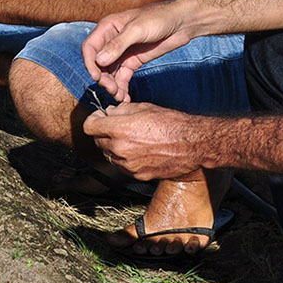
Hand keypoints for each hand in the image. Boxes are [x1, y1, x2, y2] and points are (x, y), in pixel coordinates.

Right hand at [81, 2, 193, 101]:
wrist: (182, 22)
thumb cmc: (159, 18)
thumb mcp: (137, 30)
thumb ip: (117, 45)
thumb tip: (99, 61)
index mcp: (107, 28)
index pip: (90, 48)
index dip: (90, 63)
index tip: (97, 77)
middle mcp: (111, 41)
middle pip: (98, 63)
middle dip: (103, 78)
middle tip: (112, 90)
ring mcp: (122, 52)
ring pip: (109, 72)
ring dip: (112, 85)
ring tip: (119, 96)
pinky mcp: (133, 61)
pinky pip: (122, 76)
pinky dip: (121, 87)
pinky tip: (124, 96)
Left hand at [82, 103, 201, 179]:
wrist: (193, 145)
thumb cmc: (171, 123)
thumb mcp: (143, 108)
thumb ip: (120, 110)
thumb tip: (108, 112)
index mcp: (119, 130)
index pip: (89, 127)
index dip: (94, 120)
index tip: (100, 117)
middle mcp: (120, 149)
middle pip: (97, 141)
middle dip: (103, 133)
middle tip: (115, 126)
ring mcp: (128, 165)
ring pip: (108, 154)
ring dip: (112, 146)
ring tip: (129, 138)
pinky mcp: (137, 175)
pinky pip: (121, 165)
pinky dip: (123, 158)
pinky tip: (137, 150)